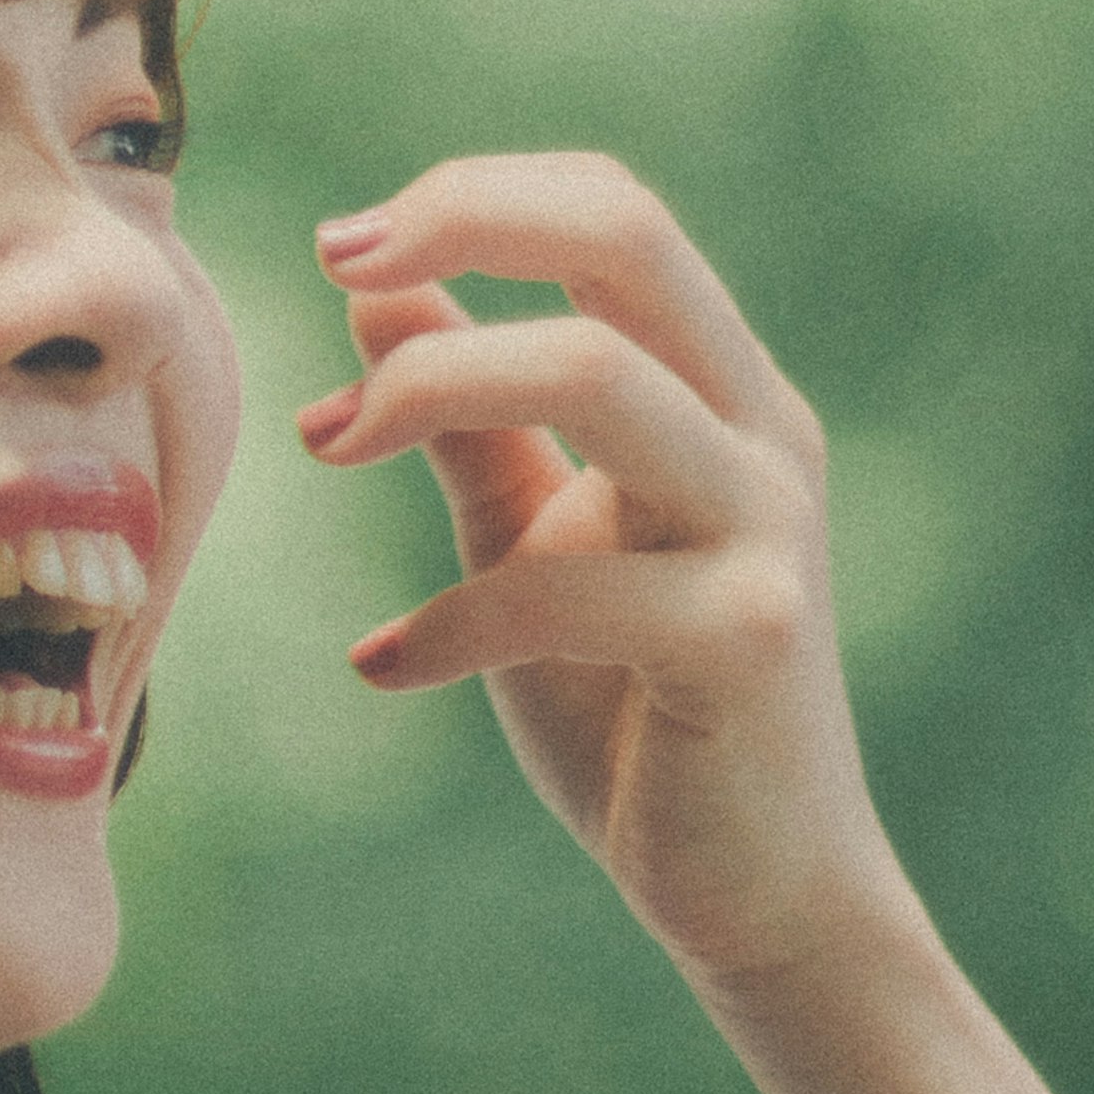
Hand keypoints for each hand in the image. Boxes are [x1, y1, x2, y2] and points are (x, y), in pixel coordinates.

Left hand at [296, 150, 902, 1010]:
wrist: (755, 895)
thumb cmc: (635, 711)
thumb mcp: (537, 540)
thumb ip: (471, 419)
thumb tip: (374, 286)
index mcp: (721, 392)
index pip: (617, 215)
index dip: (478, 198)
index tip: (340, 241)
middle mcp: (761, 436)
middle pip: (628, 245)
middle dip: (470, 220)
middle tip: (333, 259)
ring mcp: (767, 533)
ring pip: (600, 375)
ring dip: (431, 384)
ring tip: (325, 444)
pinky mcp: (749, 641)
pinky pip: (570, 585)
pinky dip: (448, 618)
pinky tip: (381, 667)